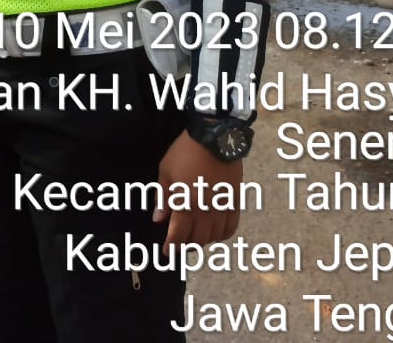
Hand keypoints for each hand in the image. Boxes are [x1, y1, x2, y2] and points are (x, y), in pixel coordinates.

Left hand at [153, 130, 243, 246]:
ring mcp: (222, 208)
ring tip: (195, 237)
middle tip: (179, 244)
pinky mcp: (235, 203)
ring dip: (203, 241)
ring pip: (214, 237)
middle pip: (197, 240)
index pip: (178, 235)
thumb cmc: (185, 153)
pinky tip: (214, 232)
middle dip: (186, 245)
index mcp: (186, 203)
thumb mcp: (166, 172)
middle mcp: (205, 211)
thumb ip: (163, 198)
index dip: (171, 247)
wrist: (215, 139)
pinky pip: (231, 228)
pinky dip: (222, 235)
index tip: (167, 253)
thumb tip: (158, 219)